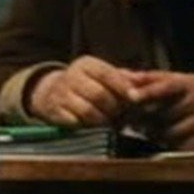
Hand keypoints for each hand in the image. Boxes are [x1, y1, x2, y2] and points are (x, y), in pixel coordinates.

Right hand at [27, 55, 141, 126]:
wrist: (50, 91)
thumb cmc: (85, 83)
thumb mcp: (101, 74)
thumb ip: (124, 77)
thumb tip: (144, 79)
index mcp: (86, 64)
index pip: (107, 74)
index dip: (123, 87)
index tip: (135, 99)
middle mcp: (71, 76)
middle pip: (100, 95)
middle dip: (114, 108)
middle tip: (122, 115)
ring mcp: (61, 95)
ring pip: (88, 112)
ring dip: (103, 121)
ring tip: (109, 122)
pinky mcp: (55, 112)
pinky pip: (76, 124)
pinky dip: (88, 128)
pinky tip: (94, 126)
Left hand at [129, 71, 193, 149]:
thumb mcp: (177, 80)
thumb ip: (150, 79)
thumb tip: (123, 75)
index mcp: (190, 84)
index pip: (167, 85)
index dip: (148, 91)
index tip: (131, 95)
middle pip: (163, 113)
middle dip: (143, 117)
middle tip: (132, 118)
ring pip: (169, 133)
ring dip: (154, 133)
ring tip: (151, 128)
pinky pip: (179, 147)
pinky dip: (168, 145)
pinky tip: (166, 139)